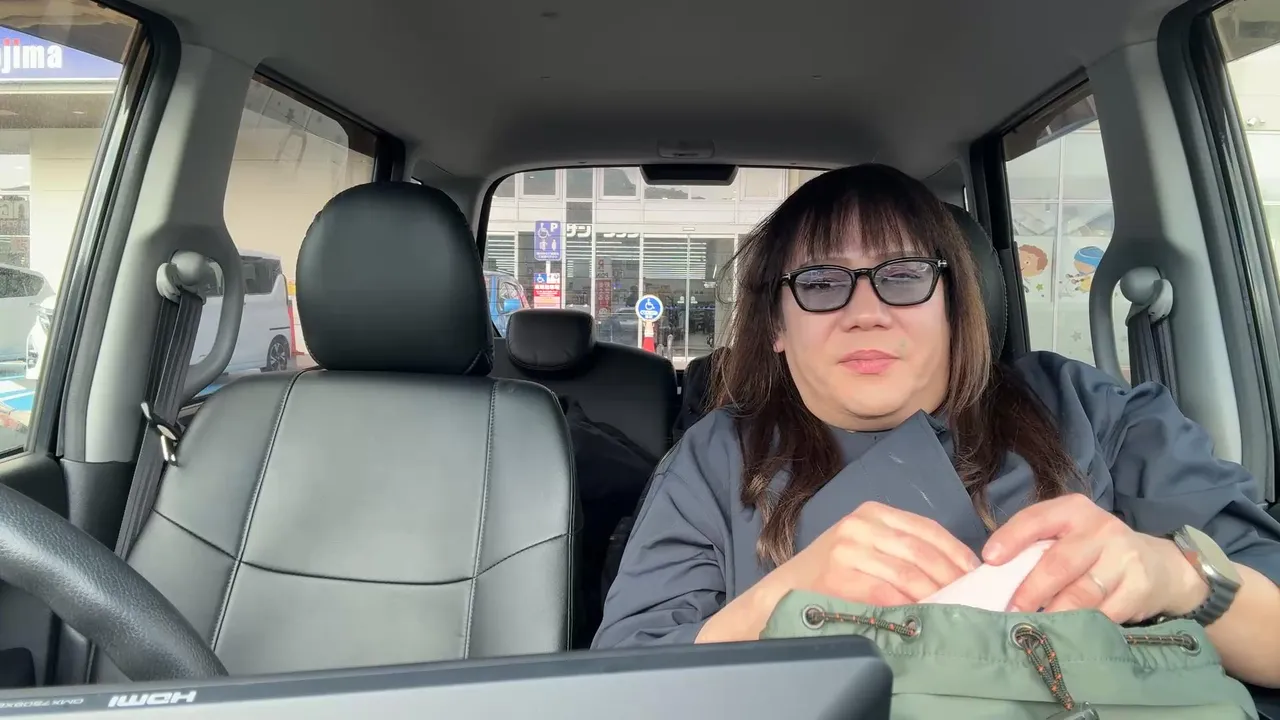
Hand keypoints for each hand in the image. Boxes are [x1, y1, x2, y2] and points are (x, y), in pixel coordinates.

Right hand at [770, 501, 981, 606]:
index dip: (956, 552)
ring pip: (906, 574)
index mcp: (872, 513)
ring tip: (952, 610)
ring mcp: (847, 550)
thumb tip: (956, 570)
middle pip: (920, 552)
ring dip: (934, 595)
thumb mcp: (865, 545)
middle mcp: (859, 526)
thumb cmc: (831, 572)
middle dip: (951, 577)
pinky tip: (920, 616)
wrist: (783, 590)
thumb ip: (901, 549)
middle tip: (971, 598)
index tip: (976, 574)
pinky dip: (907, 606)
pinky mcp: (838, 577)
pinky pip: (885, 594)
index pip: (927, 528)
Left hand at [983, 494, 1207, 622]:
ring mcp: (1123, 557)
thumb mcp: (1068, 536)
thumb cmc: (1094, 552)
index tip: (990, 559)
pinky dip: (1081, 626)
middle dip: (1030, 591)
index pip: (1036, 519)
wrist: (1159, 566)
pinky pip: (1104, 613)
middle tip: (1009, 612)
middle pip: (1058, 563)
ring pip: (1081, 593)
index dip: (1011, 538)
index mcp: (1073, 510)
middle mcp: (1100, 528)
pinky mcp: (1139, 586)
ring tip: (1033, 629)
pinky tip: (1066, 635)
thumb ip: (1036, 548)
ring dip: (1053, 614)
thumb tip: (990, 575)